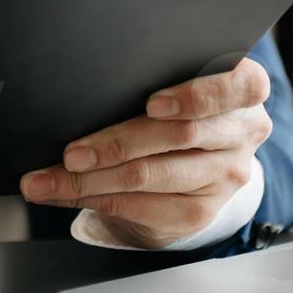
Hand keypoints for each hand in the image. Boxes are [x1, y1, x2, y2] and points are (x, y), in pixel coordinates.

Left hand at [20, 58, 273, 248]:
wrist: (189, 169)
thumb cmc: (174, 115)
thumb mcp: (176, 88)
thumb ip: (151, 80)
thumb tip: (77, 89)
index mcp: (243, 91)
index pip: (239, 87)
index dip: (195, 96)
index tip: (152, 104)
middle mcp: (243, 134)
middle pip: (179, 136)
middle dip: (115, 144)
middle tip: (70, 153)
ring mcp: (225, 177)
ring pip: (151, 175)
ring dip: (90, 180)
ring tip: (48, 180)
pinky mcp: (200, 213)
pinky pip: (141, 207)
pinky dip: (94, 200)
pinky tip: (65, 195)